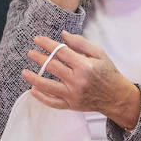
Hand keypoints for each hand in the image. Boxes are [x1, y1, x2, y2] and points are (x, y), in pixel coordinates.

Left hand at [23, 31, 140, 129]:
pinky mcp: (71, 105)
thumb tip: (63, 35)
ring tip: (24, 72)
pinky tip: (33, 90)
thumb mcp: (99, 53)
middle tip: (30, 53)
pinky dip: (41, 97)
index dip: (47, 44)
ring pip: (48, 86)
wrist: (116, 96)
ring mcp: (72, 94)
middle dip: (38, 58)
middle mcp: (77, 81)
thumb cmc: (108, 72)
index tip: (37, 39)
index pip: (61, 52)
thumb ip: (81, 43)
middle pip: (52, 67)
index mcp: (84, 66)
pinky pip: (52, 102)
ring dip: (34, 78)